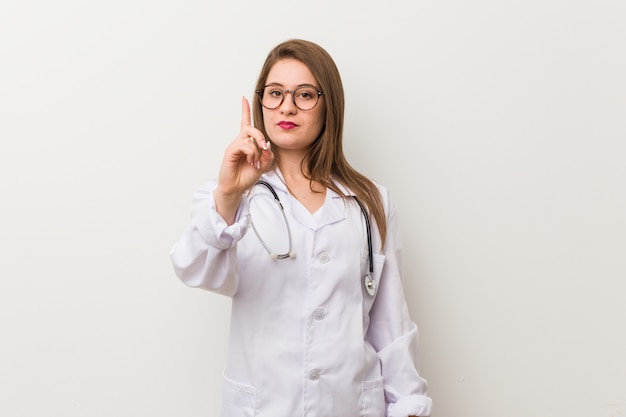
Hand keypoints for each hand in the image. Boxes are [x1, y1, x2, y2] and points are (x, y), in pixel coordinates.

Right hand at [214, 97, 273, 222]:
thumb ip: (268, 155)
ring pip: (249, 137)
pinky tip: (251, 162)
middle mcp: (239, 142)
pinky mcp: (230, 151)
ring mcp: (234, 146)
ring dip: (257, 150)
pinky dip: (252, 153)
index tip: (243, 98)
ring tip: (255, 163)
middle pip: (251, 128)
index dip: (245, 111)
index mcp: (246, 143)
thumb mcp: (263, 166)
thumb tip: (267, 145)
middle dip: (261, 136)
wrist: (236, 188)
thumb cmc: (246, 176)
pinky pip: (245, 145)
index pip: (245, 123)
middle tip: (265, 148)